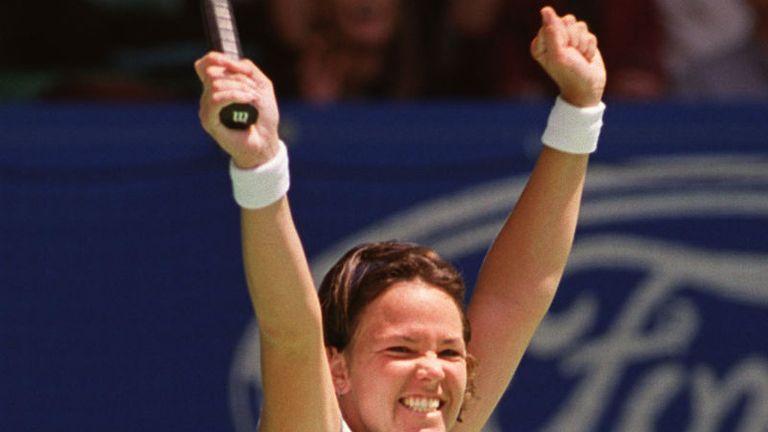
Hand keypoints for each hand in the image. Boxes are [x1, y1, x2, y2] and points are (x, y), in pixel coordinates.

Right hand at [194, 52, 280, 168]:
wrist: (266, 140)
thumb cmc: (263, 115)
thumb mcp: (261, 85)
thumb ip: (247, 68)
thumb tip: (228, 62)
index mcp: (219, 85)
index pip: (205, 64)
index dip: (216, 58)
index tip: (232, 62)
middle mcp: (209, 95)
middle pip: (214, 72)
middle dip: (238, 77)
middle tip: (254, 91)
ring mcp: (207, 107)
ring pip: (216, 84)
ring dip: (240, 87)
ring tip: (254, 98)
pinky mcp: (208, 120)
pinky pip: (216, 99)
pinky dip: (234, 96)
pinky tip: (248, 100)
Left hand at [530, 7, 606, 106]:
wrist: (588, 87)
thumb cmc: (569, 74)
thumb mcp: (558, 54)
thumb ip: (552, 31)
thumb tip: (546, 10)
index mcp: (541, 43)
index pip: (553, 23)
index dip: (562, 36)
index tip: (563, 51)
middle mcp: (553, 40)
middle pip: (567, 21)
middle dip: (574, 38)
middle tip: (572, 54)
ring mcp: (568, 40)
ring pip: (580, 26)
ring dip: (583, 43)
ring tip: (579, 57)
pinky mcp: (582, 42)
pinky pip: (590, 34)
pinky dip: (590, 47)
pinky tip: (586, 58)